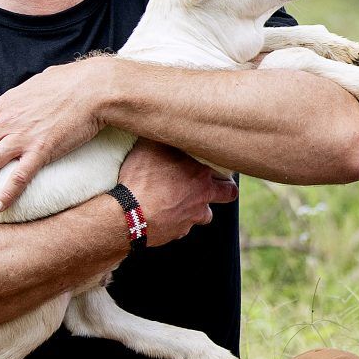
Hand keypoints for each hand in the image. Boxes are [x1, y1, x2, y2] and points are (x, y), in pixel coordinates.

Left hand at [0, 57, 112, 213]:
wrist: (92, 87)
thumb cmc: (70, 82)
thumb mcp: (36, 84)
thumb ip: (22, 96)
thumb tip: (22, 97)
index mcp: (6, 104)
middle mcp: (8, 121)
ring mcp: (23, 136)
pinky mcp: (42, 150)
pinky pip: (19, 176)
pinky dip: (6, 193)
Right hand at [116, 138, 237, 246]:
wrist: (130, 215)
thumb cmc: (141, 178)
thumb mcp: (150, 148)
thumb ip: (163, 139)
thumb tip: (166, 126)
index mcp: (201, 174)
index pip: (226, 171)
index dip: (221, 168)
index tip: (214, 165)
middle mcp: (202, 197)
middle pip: (228, 194)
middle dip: (223, 190)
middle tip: (209, 185)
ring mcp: (191, 218)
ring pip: (204, 214)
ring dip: (196, 208)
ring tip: (180, 201)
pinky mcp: (177, 233)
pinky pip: (181, 227)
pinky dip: (175, 222)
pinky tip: (161, 214)